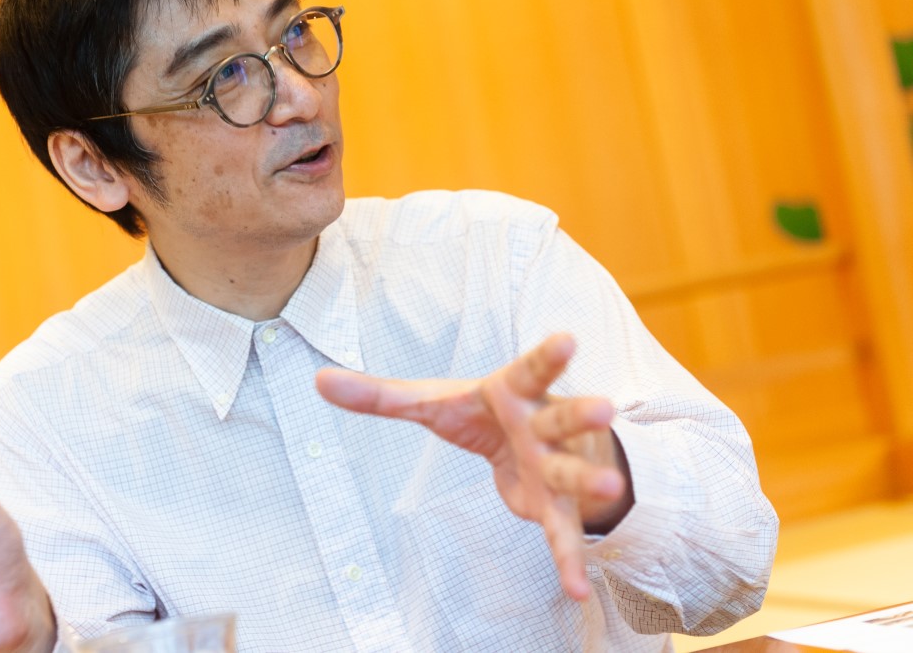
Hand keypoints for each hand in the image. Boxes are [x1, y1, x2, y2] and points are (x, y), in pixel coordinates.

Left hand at [315, 333, 631, 600]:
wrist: (531, 445)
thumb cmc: (483, 413)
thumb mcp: (433, 402)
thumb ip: (380, 396)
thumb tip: (318, 380)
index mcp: (515, 391)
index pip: (530, 369)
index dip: (547, 356)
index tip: (567, 338)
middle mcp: (544, 424)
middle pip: (564, 415)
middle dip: (583, 412)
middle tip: (603, 407)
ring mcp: (556, 465)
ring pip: (572, 473)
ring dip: (588, 483)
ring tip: (608, 490)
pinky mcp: (555, 507)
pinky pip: (562, 534)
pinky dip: (568, 560)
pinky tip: (576, 590)